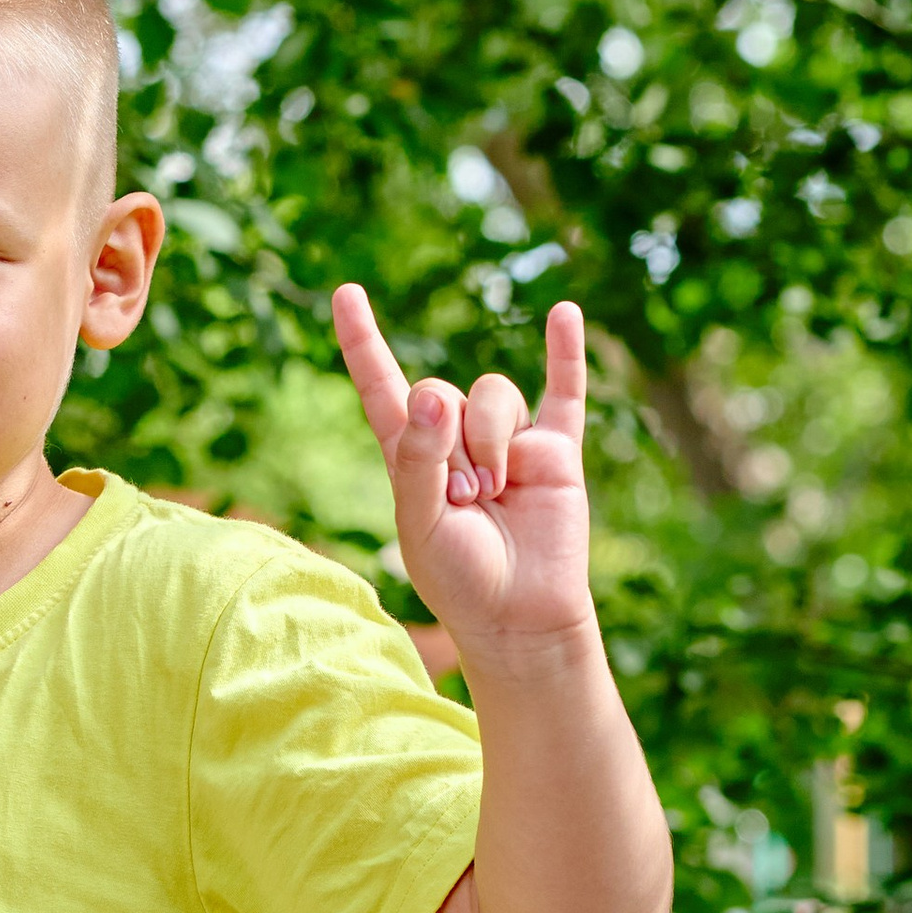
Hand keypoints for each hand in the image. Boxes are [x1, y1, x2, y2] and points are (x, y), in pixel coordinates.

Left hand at [331, 287, 593, 662]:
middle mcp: (456, 440)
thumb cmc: (461, 580)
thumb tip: (434, 395)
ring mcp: (508, 442)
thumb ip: (418, 460)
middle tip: (465, 499)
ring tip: (495, 493)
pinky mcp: (555, 451)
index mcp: (410, 456)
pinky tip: (564, 313)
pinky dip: (565, 353)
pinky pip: (563, 391)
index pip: (382, 388)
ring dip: (491, 442)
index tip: (346, 294)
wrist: (520, 618)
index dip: (363, 342)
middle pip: (445, 390)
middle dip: (452, 443)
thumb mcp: (421, 524)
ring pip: (494, 395)